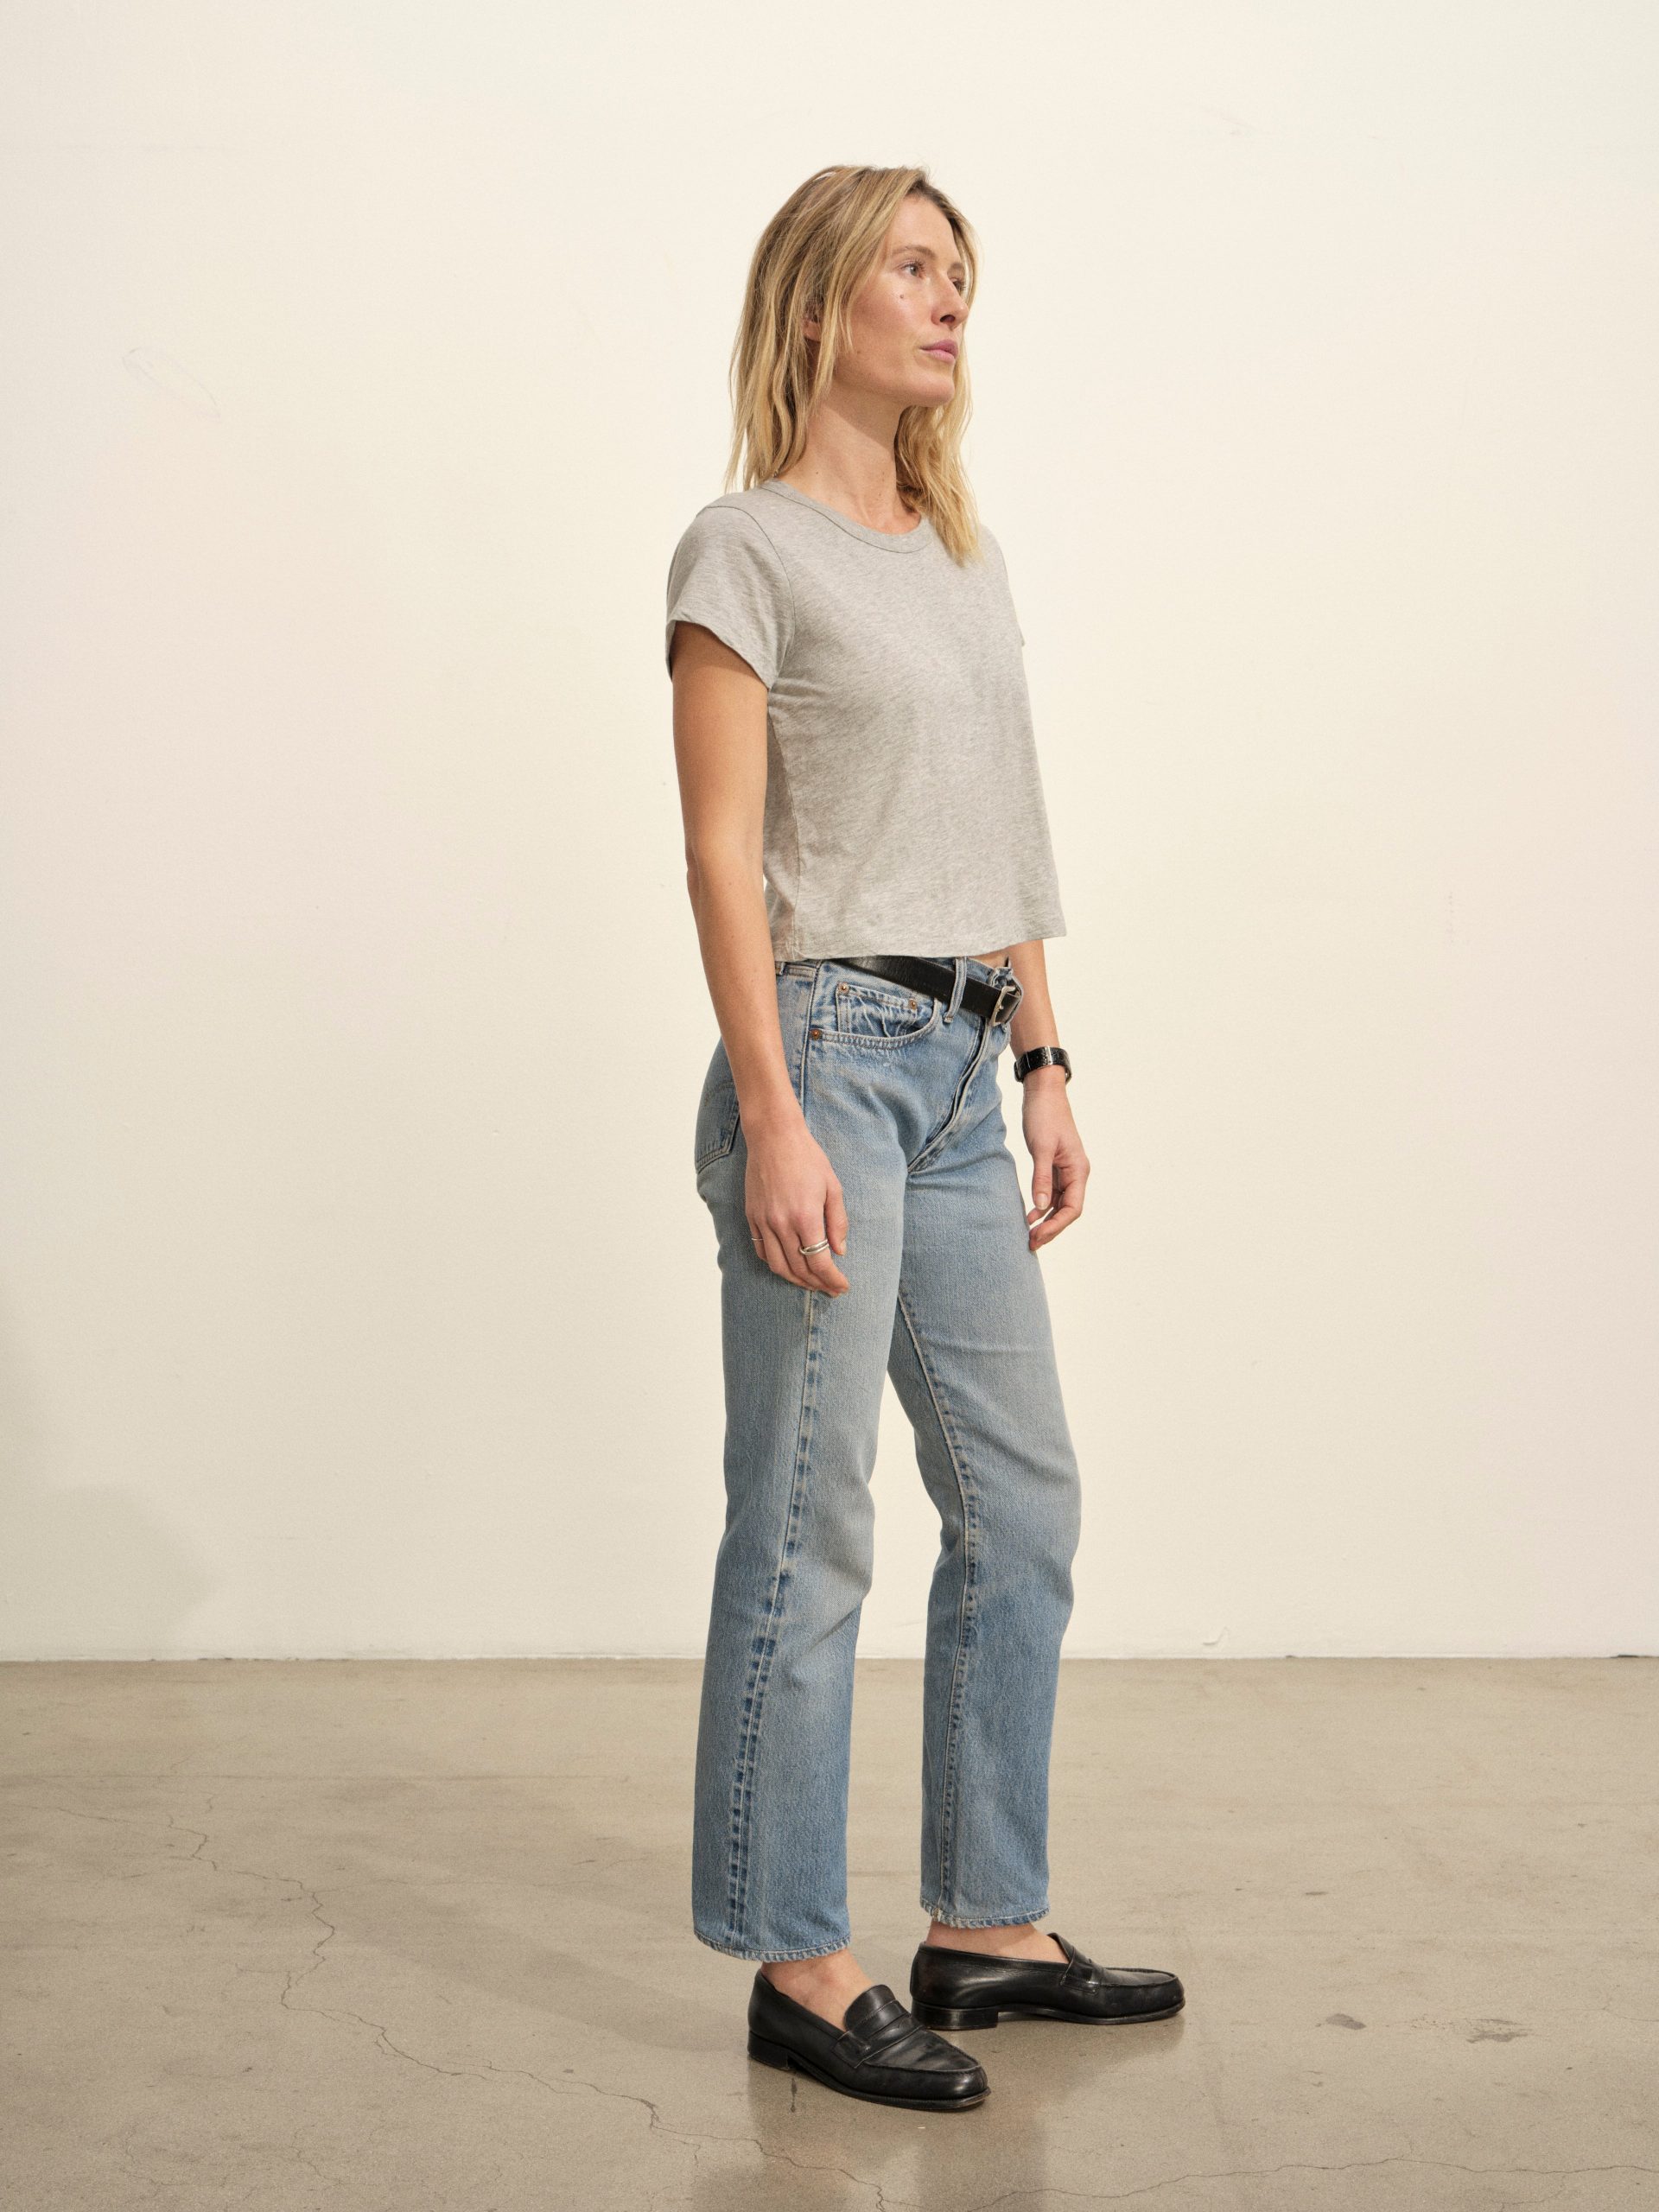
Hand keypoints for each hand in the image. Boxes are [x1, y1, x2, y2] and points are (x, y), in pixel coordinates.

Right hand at [743, 1113, 850, 1293]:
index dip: (832, 1280)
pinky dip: (775, 1264)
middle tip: (831, 1289)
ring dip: (796, 1280)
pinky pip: (761, 1250)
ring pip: (778, 1266)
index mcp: (806, 1217)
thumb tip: (839, 1252)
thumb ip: (838, 1222)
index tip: (842, 1287)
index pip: (820, 1263)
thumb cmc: (808, 1158)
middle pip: (799, 1269)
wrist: (774, 1137)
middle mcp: (782, 1224)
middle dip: (817, 1284)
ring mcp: (764, 1222)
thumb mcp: (833, 1187)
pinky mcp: (752, 1217)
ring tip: (811, 1283)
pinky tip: (788, 1265)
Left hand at [1021, 1071, 1087, 1248]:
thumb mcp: (1041, 1148)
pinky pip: (1052, 1193)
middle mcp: (1076, 1173)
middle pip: (1068, 1210)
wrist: (1042, 1093)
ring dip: (1046, 1220)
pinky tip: (1029, 1215)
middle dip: (1051, 1228)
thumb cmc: (1044, 1116)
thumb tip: (1041, 1207)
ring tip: (1029, 1235)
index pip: (1073, 1208)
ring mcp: (1066, 1171)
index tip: (1037, 1236)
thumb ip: (1041, 1178)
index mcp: (1078, 1170)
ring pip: (1060, 1204)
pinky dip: (1042, 1206)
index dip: (1056, 1226)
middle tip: (1031, 1243)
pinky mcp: (1055, 1166)